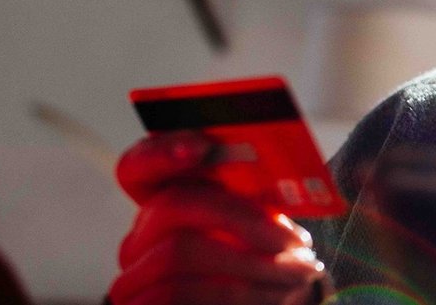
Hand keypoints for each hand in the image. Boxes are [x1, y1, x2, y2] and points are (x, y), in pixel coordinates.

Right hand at [108, 131, 324, 304]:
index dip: (161, 151)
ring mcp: (133, 276)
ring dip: (252, 261)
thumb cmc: (261, 270)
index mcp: (164, 207)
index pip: (138, 166)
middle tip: (296, 239)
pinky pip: (175, 293)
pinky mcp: (142, 304)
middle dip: (241, 217)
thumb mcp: (260, 234)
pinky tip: (276, 294)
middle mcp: (139, 238)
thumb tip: (281, 176)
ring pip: (179, 250)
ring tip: (302, 269)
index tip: (202, 145)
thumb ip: (255, 202)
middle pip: (171, 204)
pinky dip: (236, 293)